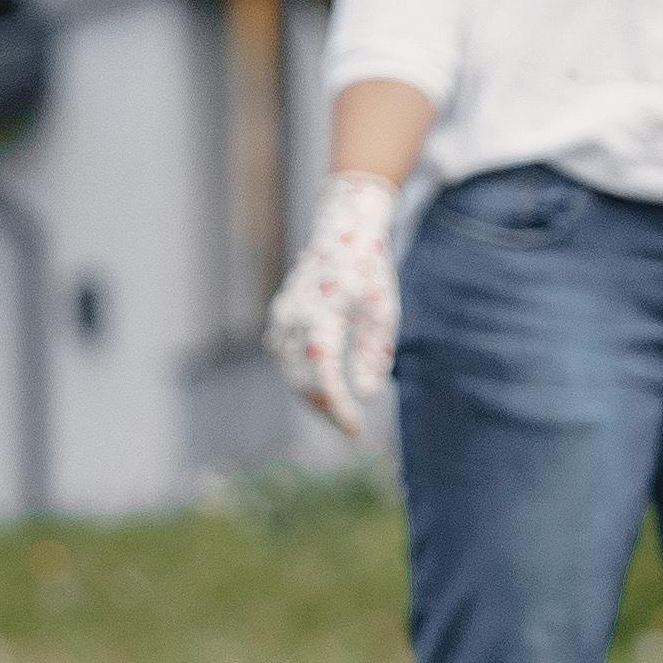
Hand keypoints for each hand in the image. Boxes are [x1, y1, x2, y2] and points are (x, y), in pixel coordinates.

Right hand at [266, 173, 404, 433]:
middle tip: (351, 429)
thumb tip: (363, 395)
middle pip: (301, 378)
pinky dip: (302, 378)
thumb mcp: (383, 315)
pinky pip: (286, 359)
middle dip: (326, 408)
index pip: (321, 371)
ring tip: (340, 413)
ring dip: (313, 397)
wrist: (342, 233)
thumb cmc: (369, 275)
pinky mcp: (279, 319)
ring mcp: (281, 317)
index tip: (355, 428)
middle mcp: (293, 316)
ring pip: (290, 371)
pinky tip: (324, 389)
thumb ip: (373, 355)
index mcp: (322, 313)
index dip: (335, 404)